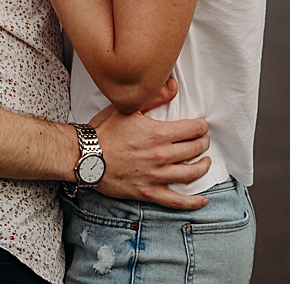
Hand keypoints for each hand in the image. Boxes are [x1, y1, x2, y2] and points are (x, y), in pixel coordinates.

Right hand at [91, 80, 212, 210]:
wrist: (84, 157)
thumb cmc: (105, 131)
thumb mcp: (129, 108)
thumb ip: (155, 97)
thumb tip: (175, 86)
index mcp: (159, 134)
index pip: (194, 129)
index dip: (202, 126)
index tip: (202, 126)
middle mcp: (161, 156)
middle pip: (196, 149)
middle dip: (203, 143)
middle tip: (202, 140)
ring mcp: (155, 176)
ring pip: (191, 174)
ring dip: (203, 166)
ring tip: (205, 161)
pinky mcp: (147, 192)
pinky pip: (175, 201)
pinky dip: (192, 203)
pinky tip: (203, 200)